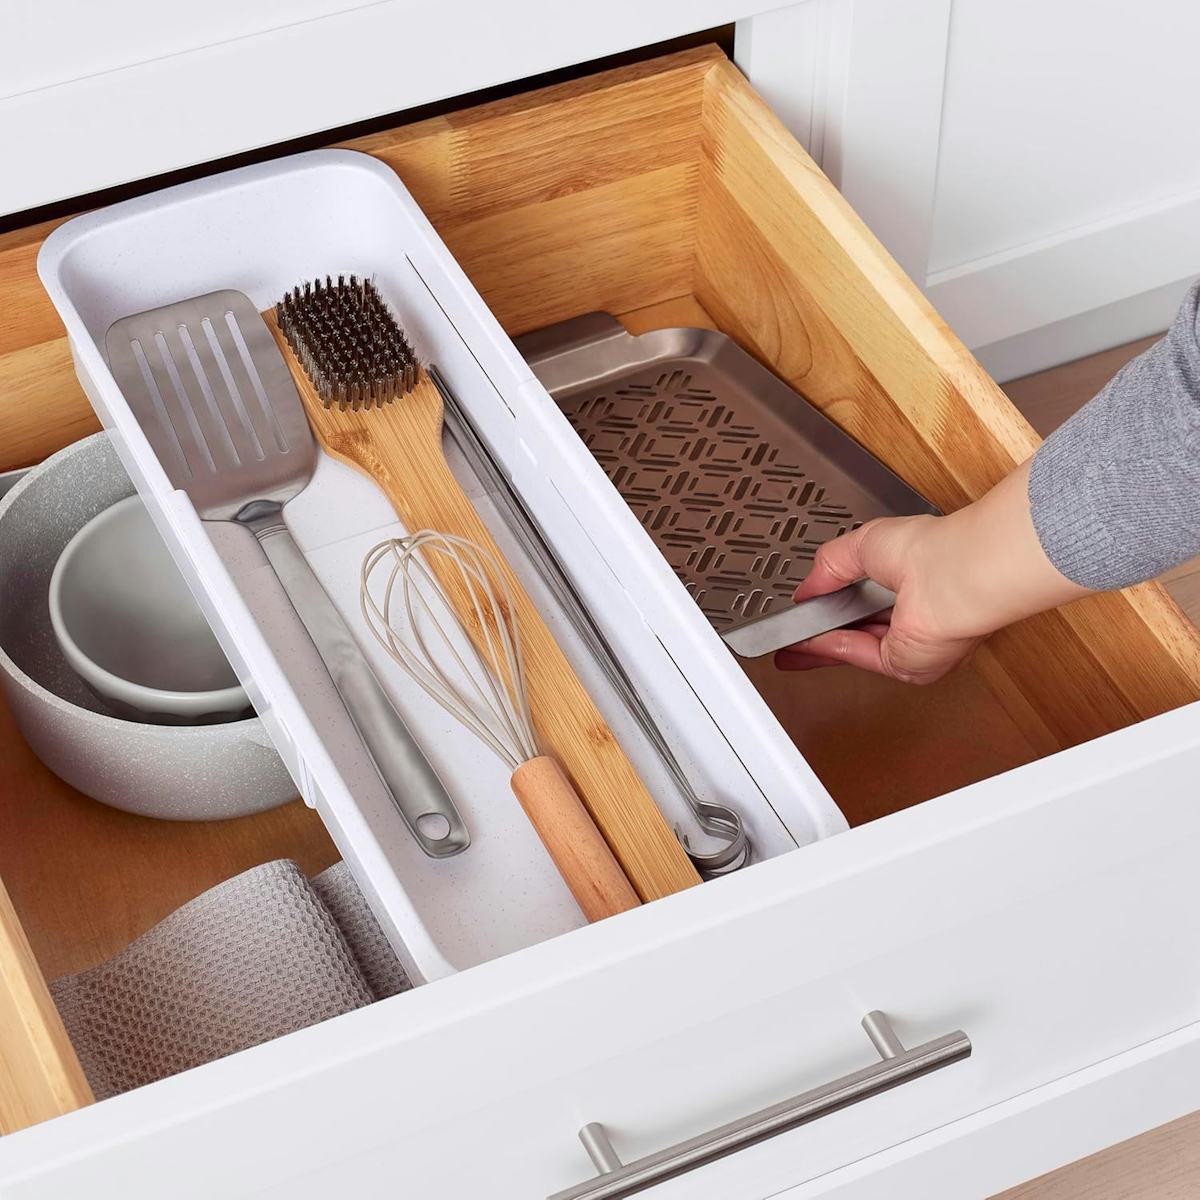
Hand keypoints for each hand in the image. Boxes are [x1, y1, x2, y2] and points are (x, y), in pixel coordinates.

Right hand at [776, 460, 1093, 682]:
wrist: (956, 575)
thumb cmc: (932, 549)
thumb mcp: (864, 543)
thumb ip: (832, 564)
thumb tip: (808, 586)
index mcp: (917, 586)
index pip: (869, 603)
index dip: (836, 607)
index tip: (808, 610)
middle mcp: (918, 619)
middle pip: (860, 632)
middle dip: (823, 634)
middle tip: (792, 636)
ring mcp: (913, 644)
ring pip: (856, 648)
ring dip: (821, 644)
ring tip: (789, 640)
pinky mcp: (907, 664)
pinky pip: (860, 656)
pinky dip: (832, 648)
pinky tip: (808, 642)